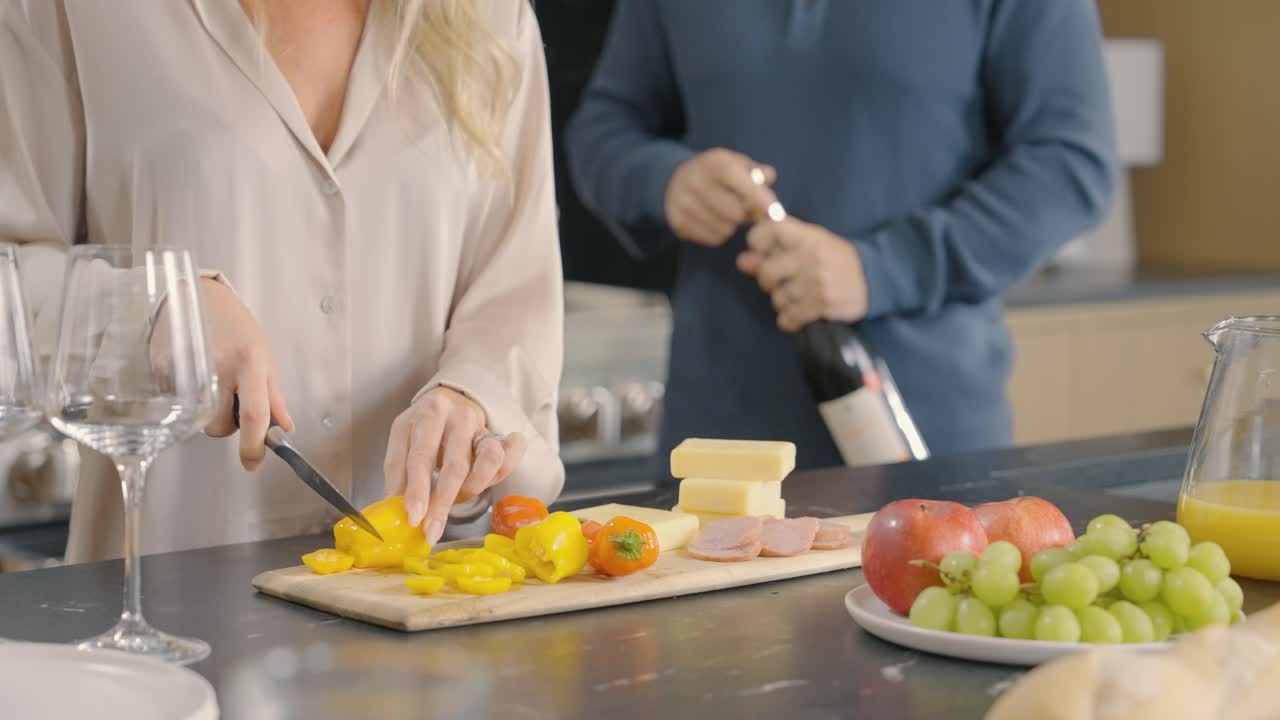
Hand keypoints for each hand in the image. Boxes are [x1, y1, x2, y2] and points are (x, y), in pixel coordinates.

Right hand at [191, 278, 291, 469]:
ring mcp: (188, 368)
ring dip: (208, 414)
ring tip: (212, 383)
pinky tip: (193, 376)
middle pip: (221, 425)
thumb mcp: (264, 356)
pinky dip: (188, 401)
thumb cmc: (235, 326)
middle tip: (230, 398)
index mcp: (250, 361)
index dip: (254, 446)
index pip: (255, 414)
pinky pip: (179, 405)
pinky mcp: (163, 369)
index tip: (253, 463)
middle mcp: (219, 365)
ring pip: (199, 420)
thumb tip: (285, 427)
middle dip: (227, 424)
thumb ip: (274, 395)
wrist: (198, 295)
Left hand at [382, 386, 526, 543]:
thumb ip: (398, 470)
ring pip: (489, 462)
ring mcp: (483, 426)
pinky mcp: (499, 436)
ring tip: (456, 497)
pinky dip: (501, 474)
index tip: (413, 517)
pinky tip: (486, 481)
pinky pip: (509, 458)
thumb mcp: (403, 438)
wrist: (453, 399)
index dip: (418, 489)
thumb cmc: (424, 425)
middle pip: (456, 466)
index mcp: (429, 413)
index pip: (422, 455)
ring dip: (472, 489)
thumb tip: (393, 505)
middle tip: (432, 529)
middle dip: (443, 502)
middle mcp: (459, 416)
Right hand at [664, 148, 778, 246]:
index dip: (754, 193)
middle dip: (745, 214)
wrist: (678, 181)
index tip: (772, 208)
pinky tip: (715, 221)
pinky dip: (720, 234)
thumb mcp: (737, 165)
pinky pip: (713, 238)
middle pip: (734, 212)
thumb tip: (769, 176)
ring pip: (725, 229)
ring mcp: (683, 203)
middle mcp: (693, 180)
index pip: (734, 176)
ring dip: (733, 225)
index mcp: (712, 162)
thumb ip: (756, 172)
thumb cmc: (718, 174)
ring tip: (727, 213)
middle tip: (743, 208)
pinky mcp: (678, 222)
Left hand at [738, 217, 869, 331]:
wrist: (874, 277)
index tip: (761, 251)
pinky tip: (798, 314)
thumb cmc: (836, 258)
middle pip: (767, 273)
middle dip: (768, 281)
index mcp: (807, 236)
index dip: (757, 241)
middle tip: (780, 282)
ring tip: (797, 297)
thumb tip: (743, 262)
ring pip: (777, 298)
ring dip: (782, 301)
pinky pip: (789, 318)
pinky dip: (789, 320)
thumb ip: (775, 251)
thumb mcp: (810, 245)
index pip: (769, 230)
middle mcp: (810, 257)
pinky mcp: (822, 304)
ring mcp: (816, 281)